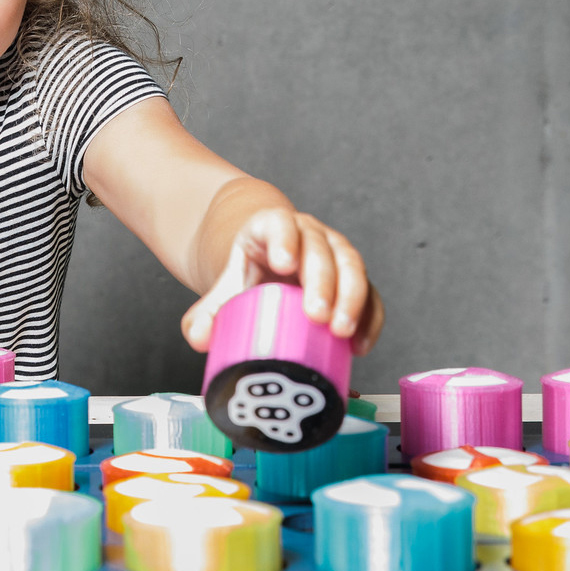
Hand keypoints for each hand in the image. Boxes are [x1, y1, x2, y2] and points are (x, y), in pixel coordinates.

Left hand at [180, 208, 384, 356]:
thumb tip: (199, 337)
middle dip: (322, 282)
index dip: (284, 239)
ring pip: (352, 266)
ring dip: (351, 299)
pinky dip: (370, 319)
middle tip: (316, 315)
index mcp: (271, 228)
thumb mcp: (224, 288)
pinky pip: (370, 294)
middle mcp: (308, 235)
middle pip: (320, 249)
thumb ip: (206, 313)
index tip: (283, 264)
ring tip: (341, 332)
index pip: (280, 224)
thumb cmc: (248, 276)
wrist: (266, 267)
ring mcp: (335, 254)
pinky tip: (360, 345)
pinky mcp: (353, 279)